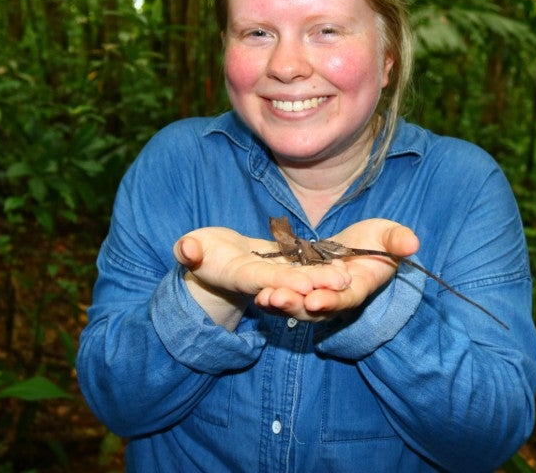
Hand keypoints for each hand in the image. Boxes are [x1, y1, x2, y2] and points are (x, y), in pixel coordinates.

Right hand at [173, 227, 351, 327]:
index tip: (305, 286)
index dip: (282, 281)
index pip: (262, 278)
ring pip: (301, 275)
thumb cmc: (198, 251)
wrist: (213, 258)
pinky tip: (344, 262)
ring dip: (324, 278)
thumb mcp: (189, 249)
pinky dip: (322, 265)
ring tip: (348, 276)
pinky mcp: (282, 263)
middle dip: (315, 283)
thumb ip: (188, 250)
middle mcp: (260, 278)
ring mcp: (273, 273)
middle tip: (342, 283)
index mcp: (238, 274)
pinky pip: (304, 266)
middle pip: (290, 281)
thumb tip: (187, 249)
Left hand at [254, 219, 418, 321]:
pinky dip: (273, 298)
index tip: (316, 299)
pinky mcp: (300, 290)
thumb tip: (412, 243)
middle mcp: (336, 298)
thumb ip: (397, 240)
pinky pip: (286, 296)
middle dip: (297, 305)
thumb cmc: (377, 240)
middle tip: (278, 298)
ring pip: (298, 306)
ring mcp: (317, 296)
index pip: (346, 298)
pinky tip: (258, 294)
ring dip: (281, 304)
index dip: (332, 300)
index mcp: (360, 286)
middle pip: (317, 308)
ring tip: (264, 298)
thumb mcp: (388, 234)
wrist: (357, 246)